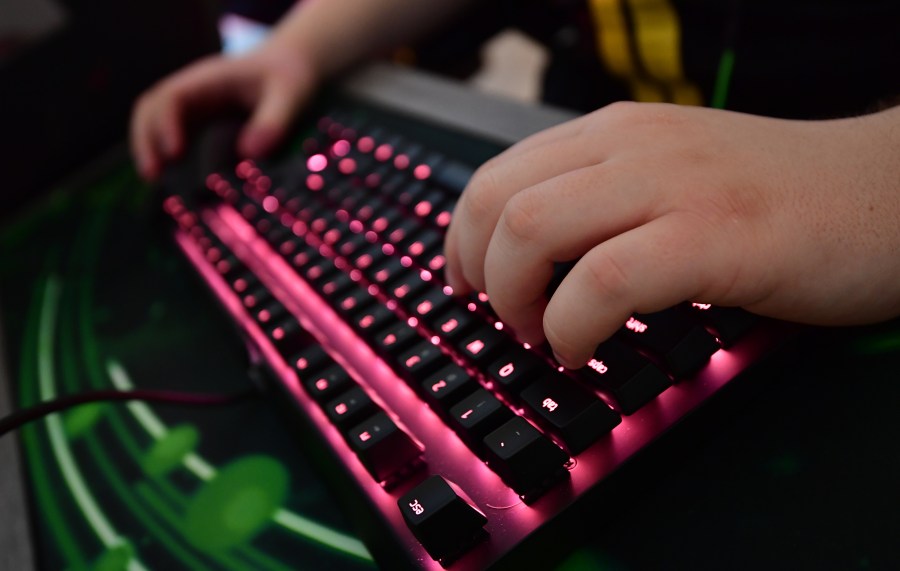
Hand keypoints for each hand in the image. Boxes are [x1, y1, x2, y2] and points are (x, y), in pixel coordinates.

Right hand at [130, 44, 316, 180]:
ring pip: (155, 122)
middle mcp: (194, 90)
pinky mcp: (200, 122)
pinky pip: (173, 136)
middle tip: (152, 175)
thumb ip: (273, 121)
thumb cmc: (290, 78)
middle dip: (146, 140)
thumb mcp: (291, 96)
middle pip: (151, 108)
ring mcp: (194, 106)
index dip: (166, 123)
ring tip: (154, 181)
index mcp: (211, 79)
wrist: (291, 68)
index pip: (173, 96)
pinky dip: (166, 157)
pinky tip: (170, 182)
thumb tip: (248, 153)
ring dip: (150, 150)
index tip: (175, 153)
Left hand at [444, 102, 899, 367]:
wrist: (886, 192)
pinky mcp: (714, 237)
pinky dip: (573, 327)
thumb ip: (602, 198)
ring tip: (543, 336)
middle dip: (478, 272)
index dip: (461, 240)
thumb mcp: (670, 176)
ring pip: (534, 231)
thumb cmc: (776, 198)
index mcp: (615, 132)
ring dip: (517, 299)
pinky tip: (585, 350)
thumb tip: (529, 257)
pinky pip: (603, 282)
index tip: (464, 284)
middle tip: (505, 318)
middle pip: (499, 201)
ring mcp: (672, 187)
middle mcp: (632, 147)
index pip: (497, 175)